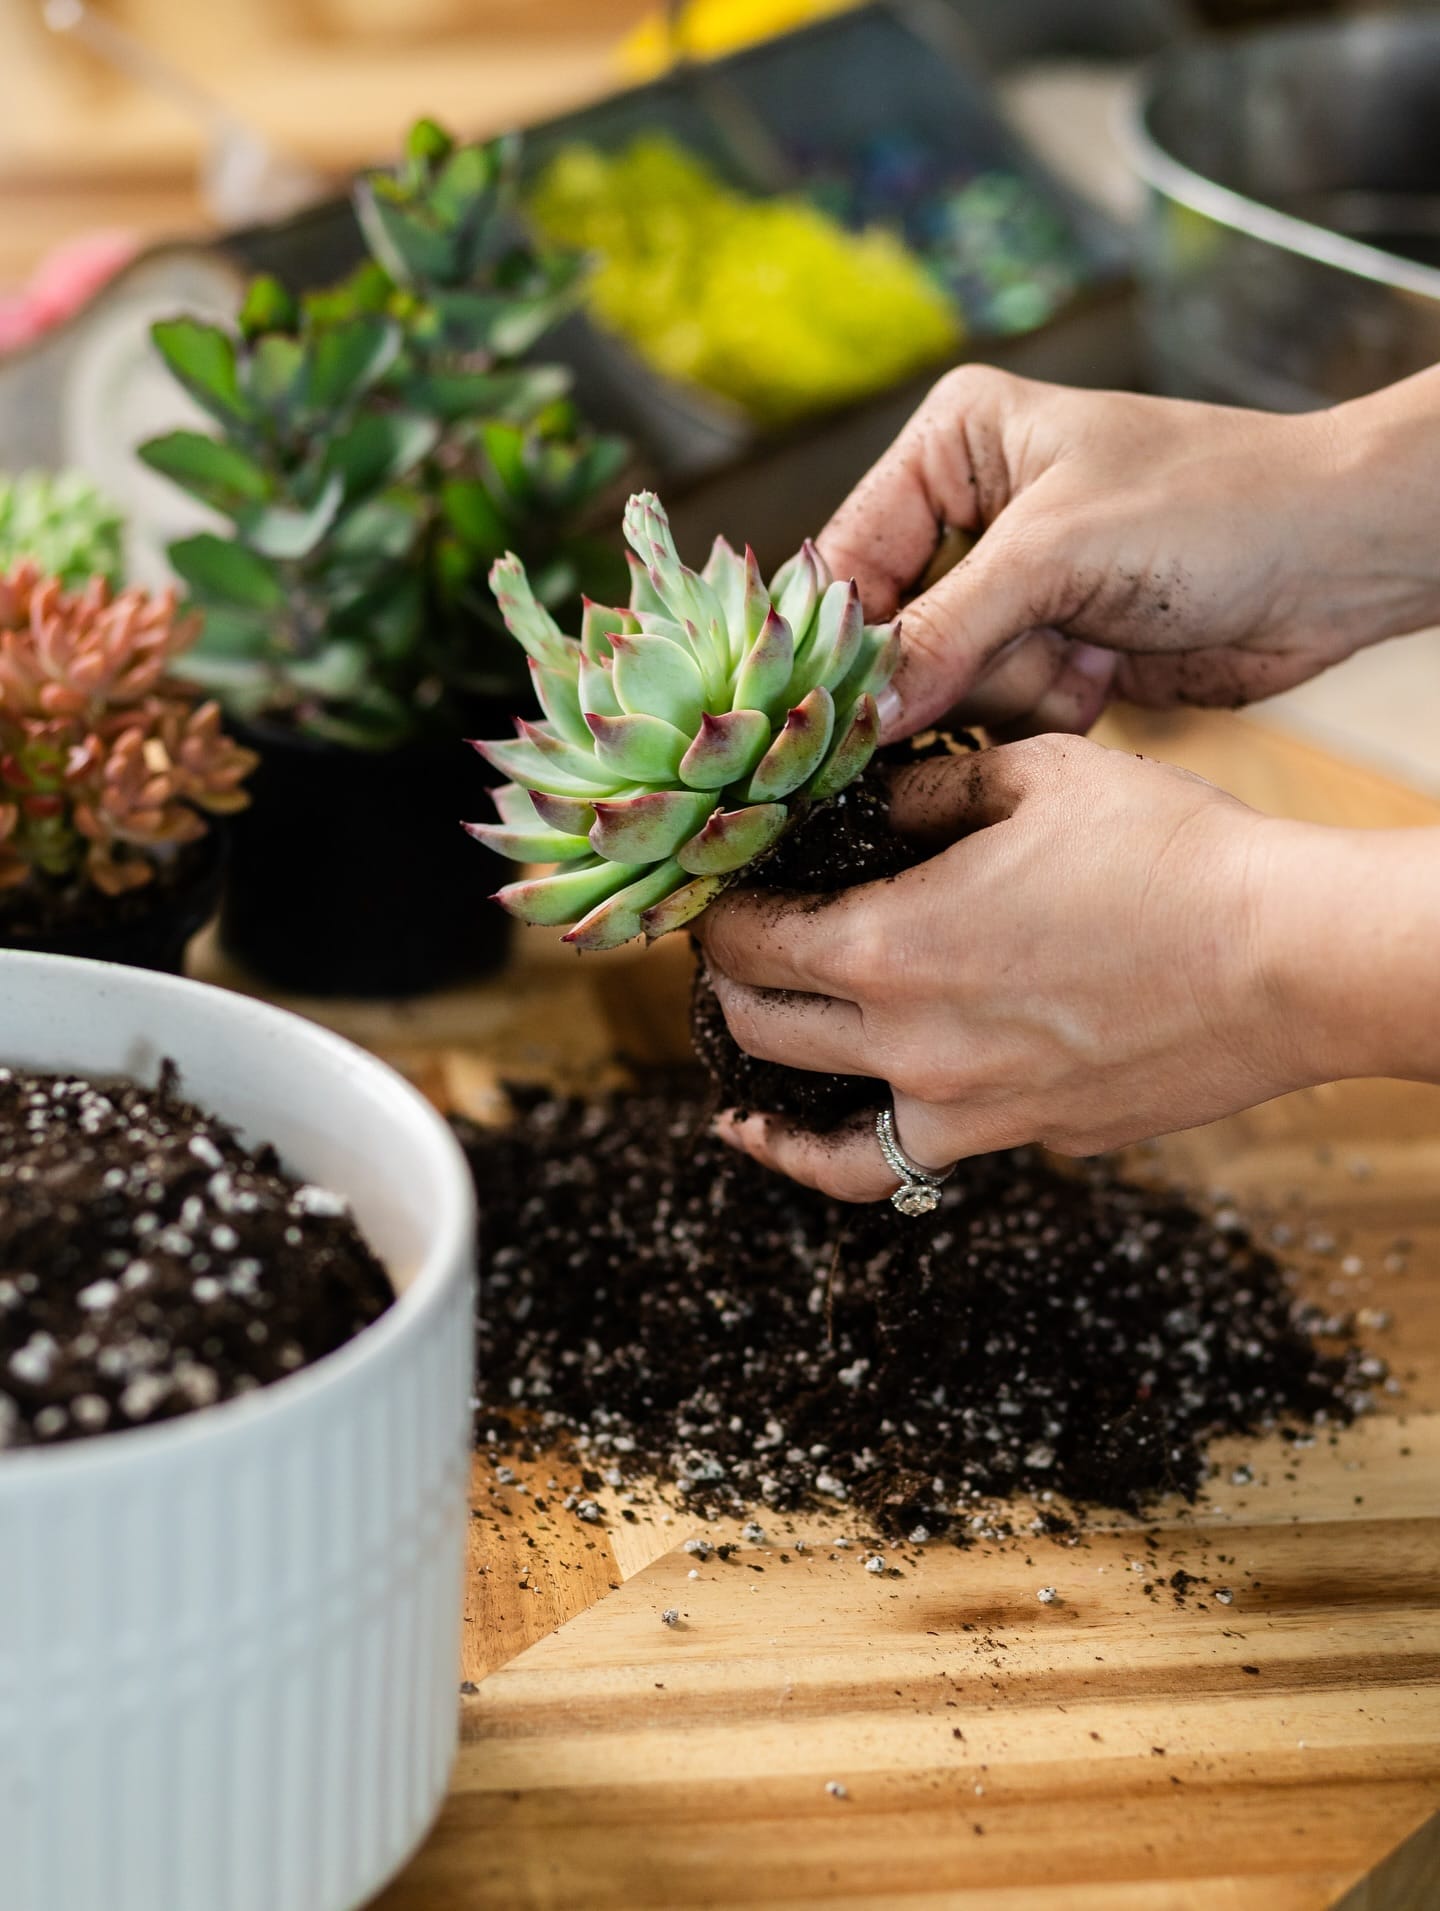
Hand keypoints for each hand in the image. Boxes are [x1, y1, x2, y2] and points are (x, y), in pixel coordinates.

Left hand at [696, 736, 1308, 1201]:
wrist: (1288, 960)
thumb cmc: (1171, 853)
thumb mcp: (1035, 775)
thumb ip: (929, 790)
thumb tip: (871, 799)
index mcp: (889, 946)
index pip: (747, 943)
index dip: (717, 915)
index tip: (717, 896)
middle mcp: (908, 1045)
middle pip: (762, 1031)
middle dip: (729, 990)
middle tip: (735, 962)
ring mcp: (966, 1111)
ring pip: (819, 1135)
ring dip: (768, 1103)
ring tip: (738, 1101)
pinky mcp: (1026, 1140)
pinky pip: (909, 1163)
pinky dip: (849, 1160)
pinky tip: (830, 1149)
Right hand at [820, 365, 1439, 740]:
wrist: (1337, 558)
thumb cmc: (1212, 506)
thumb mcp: (1056, 554)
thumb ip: (945, 633)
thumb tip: (859, 710)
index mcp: (952, 447)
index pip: (849, 558)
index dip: (845, 636)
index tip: (845, 707)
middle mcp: (971, 517)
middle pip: (892, 634)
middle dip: (961, 659)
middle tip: (1030, 644)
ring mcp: (1012, 592)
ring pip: (946, 685)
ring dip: (1019, 684)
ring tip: (1091, 645)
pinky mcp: (1051, 652)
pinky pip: (1001, 713)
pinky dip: (1051, 706)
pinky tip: (1109, 669)